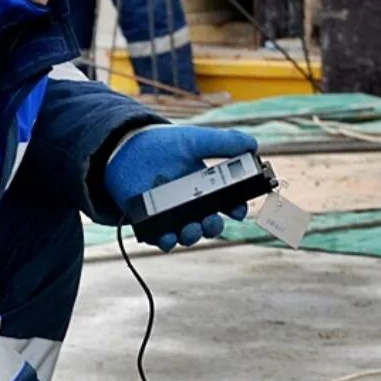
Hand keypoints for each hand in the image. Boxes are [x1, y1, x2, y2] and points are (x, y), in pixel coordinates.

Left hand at [103, 125, 259, 250]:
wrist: (126, 148)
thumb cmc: (163, 145)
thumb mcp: (195, 140)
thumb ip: (224, 142)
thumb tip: (254, 144)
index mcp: (207, 187)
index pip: (228, 204)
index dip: (237, 209)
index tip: (239, 210)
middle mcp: (192, 204)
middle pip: (210, 224)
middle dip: (215, 227)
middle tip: (213, 221)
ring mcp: (172, 214)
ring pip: (188, 234)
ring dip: (193, 236)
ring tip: (192, 229)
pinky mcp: (152, 221)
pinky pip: (162, 238)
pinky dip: (166, 241)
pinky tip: (168, 237)